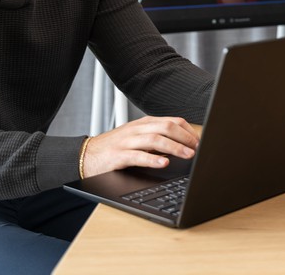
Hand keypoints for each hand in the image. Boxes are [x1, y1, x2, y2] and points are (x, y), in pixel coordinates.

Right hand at [81, 116, 199, 177]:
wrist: (85, 155)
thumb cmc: (114, 148)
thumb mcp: (137, 138)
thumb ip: (156, 138)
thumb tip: (181, 144)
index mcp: (143, 123)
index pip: (171, 121)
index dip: (188, 130)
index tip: (199, 141)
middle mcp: (136, 129)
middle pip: (166, 127)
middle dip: (185, 137)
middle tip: (197, 148)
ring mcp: (126, 141)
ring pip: (154, 139)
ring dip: (174, 147)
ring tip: (187, 154)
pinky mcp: (117, 155)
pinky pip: (137, 156)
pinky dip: (152, 159)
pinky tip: (164, 163)